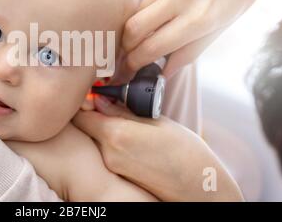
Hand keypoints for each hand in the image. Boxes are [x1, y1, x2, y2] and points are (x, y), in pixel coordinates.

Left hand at [73, 96, 243, 200]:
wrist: (200, 188)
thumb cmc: (185, 151)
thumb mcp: (156, 121)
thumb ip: (123, 111)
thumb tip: (99, 100)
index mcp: (116, 135)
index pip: (81, 116)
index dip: (84, 102)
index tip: (95, 94)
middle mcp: (108, 154)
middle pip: (87, 128)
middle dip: (95, 114)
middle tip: (113, 103)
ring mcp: (112, 167)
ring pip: (97, 139)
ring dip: (106, 128)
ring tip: (130, 121)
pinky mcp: (119, 174)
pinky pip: (107, 151)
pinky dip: (114, 141)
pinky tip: (133, 137)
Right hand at [120, 0, 281, 79]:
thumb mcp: (220, 28)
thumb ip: (189, 52)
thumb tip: (164, 73)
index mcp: (198, 19)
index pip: (152, 47)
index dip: (135, 63)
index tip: (129, 71)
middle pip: (133, 29)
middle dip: (125, 48)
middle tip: (128, 57)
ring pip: (136, 13)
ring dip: (138, 29)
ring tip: (149, 33)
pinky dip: (152, 8)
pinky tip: (169, 4)